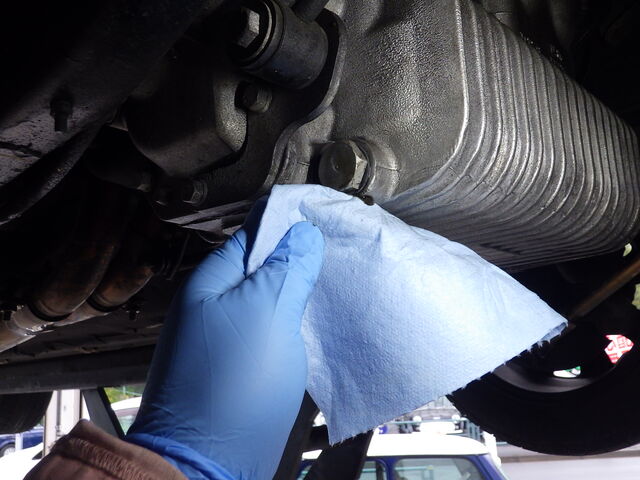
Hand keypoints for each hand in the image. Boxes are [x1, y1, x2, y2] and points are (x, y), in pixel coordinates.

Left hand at [127, 218, 323, 479]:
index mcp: (212, 283)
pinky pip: (278, 334)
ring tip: (342, 282)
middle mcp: (218, 306)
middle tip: (343, 250)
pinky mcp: (248, 368)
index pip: (255, 234)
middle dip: (303, 259)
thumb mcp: (264, 313)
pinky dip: (301, 325)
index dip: (290, 223)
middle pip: (266, 268)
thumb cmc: (230, 385)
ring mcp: (233, 338)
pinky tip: (326, 324)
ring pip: (275, 302)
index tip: (327, 215)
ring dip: (304, 293)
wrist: (209, 465)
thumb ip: (286, 270)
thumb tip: (303, 234)